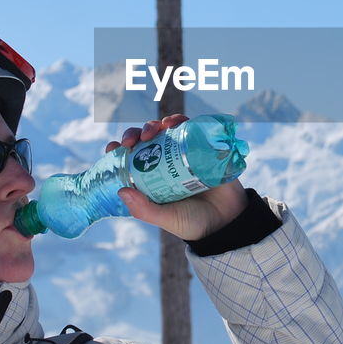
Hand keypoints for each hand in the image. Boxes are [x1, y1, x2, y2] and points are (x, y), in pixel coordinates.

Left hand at [105, 115, 247, 240]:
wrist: (229, 221)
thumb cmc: (194, 223)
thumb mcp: (166, 218)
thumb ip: (144, 210)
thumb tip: (121, 191)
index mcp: (153, 179)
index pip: (131, 158)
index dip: (121, 149)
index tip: (114, 147)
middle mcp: (166, 163)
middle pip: (146, 141)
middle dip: (135, 134)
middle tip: (132, 140)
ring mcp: (185, 154)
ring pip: (165, 131)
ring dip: (155, 125)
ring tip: (154, 130)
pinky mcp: (203, 148)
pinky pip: (190, 128)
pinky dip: (180, 121)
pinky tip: (174, 123)